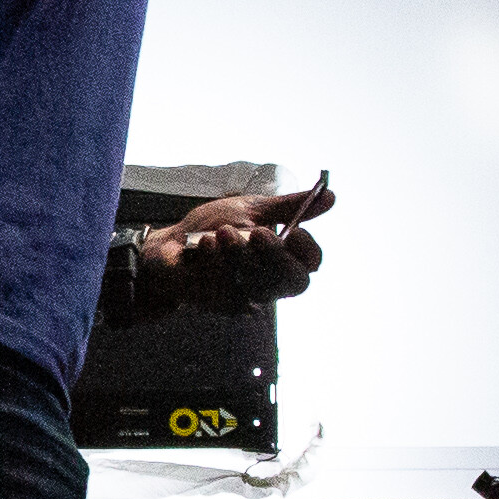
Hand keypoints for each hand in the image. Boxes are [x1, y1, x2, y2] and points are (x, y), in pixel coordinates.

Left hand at [141, 178, 333, 310]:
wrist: (167, 245)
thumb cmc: (211, 229)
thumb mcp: (253, 209)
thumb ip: (288, 207)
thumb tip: (332, 196)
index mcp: (279, 262)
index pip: (309, 266)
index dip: (308, 251)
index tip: (296, 231)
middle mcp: (266, 284)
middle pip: (294, 282)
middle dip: (278, 255)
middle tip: (259, 232)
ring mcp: (242, 296)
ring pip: (258, 280)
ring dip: (238, 251)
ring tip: (221, 231)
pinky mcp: (217, 302)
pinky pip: (225, 282)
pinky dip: (215, 257)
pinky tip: (204, 244)